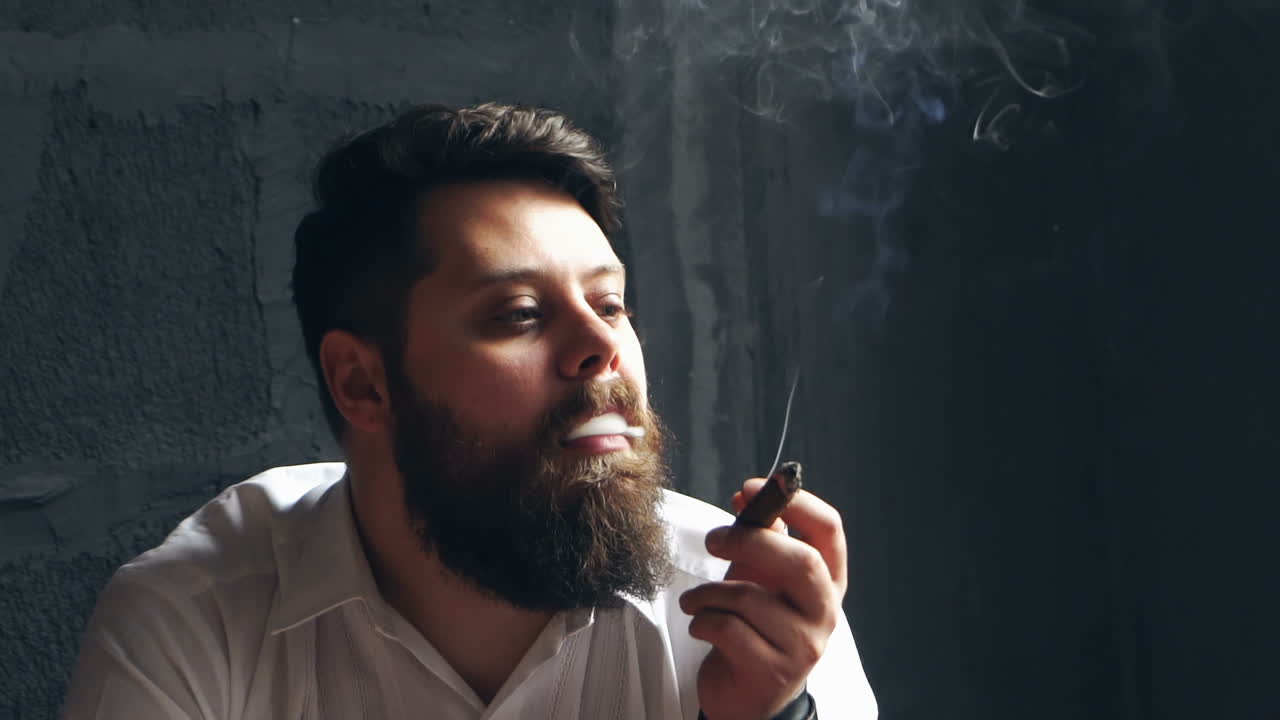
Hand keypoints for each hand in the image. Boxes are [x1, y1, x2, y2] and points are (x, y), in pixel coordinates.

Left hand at [679, 478, 847, 719]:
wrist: (746, 696)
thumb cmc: (753, 625)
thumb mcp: (760, 576)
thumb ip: (759, 537)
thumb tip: (747, 494)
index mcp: (827, 579)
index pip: (829, 529)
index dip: (794, 500)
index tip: (751, 487)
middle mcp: (825, 611)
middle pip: (801, 560)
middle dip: (749, 541)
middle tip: (712, 539)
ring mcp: (804, 645)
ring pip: (751, 598)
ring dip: (708, 593)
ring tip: (693, 601)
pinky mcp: (773, 672)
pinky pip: (729, 630)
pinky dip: (703, 622)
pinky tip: (700, 627)